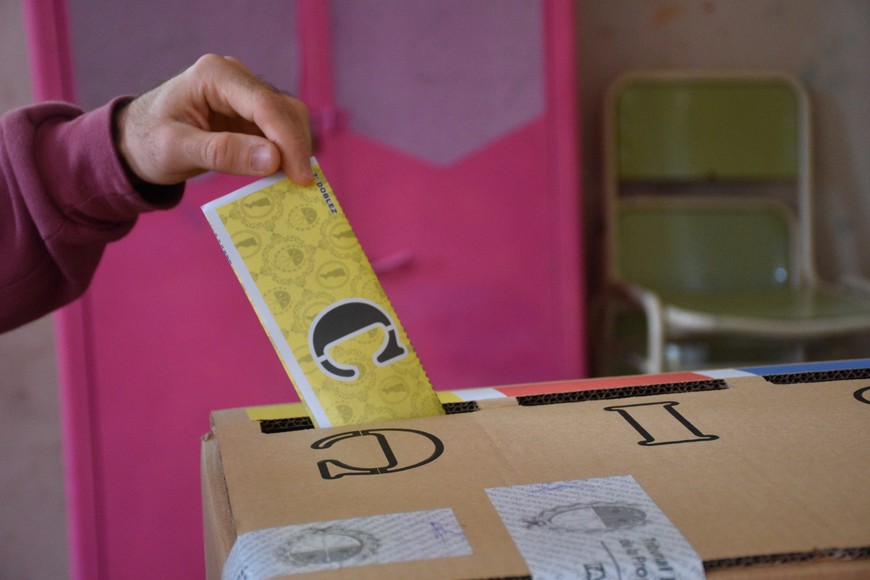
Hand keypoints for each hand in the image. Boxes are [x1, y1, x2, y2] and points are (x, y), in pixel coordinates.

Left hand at [115, 54, 312, 185]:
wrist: (134, 141)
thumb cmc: (147, 142)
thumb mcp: (177, 151)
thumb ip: (222, 153)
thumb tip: (273, 159)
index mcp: (215, 75)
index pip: (265, 105)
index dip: (288, 141)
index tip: (301, 177)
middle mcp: (236, 77)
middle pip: (284, 109)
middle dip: (296, 147)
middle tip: (301, 186)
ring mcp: (246, 94)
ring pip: (289, 119)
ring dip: (295, 151)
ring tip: (293, 184)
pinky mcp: (251, 113)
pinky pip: (280, 132)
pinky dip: (287, 154)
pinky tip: (284, 177)